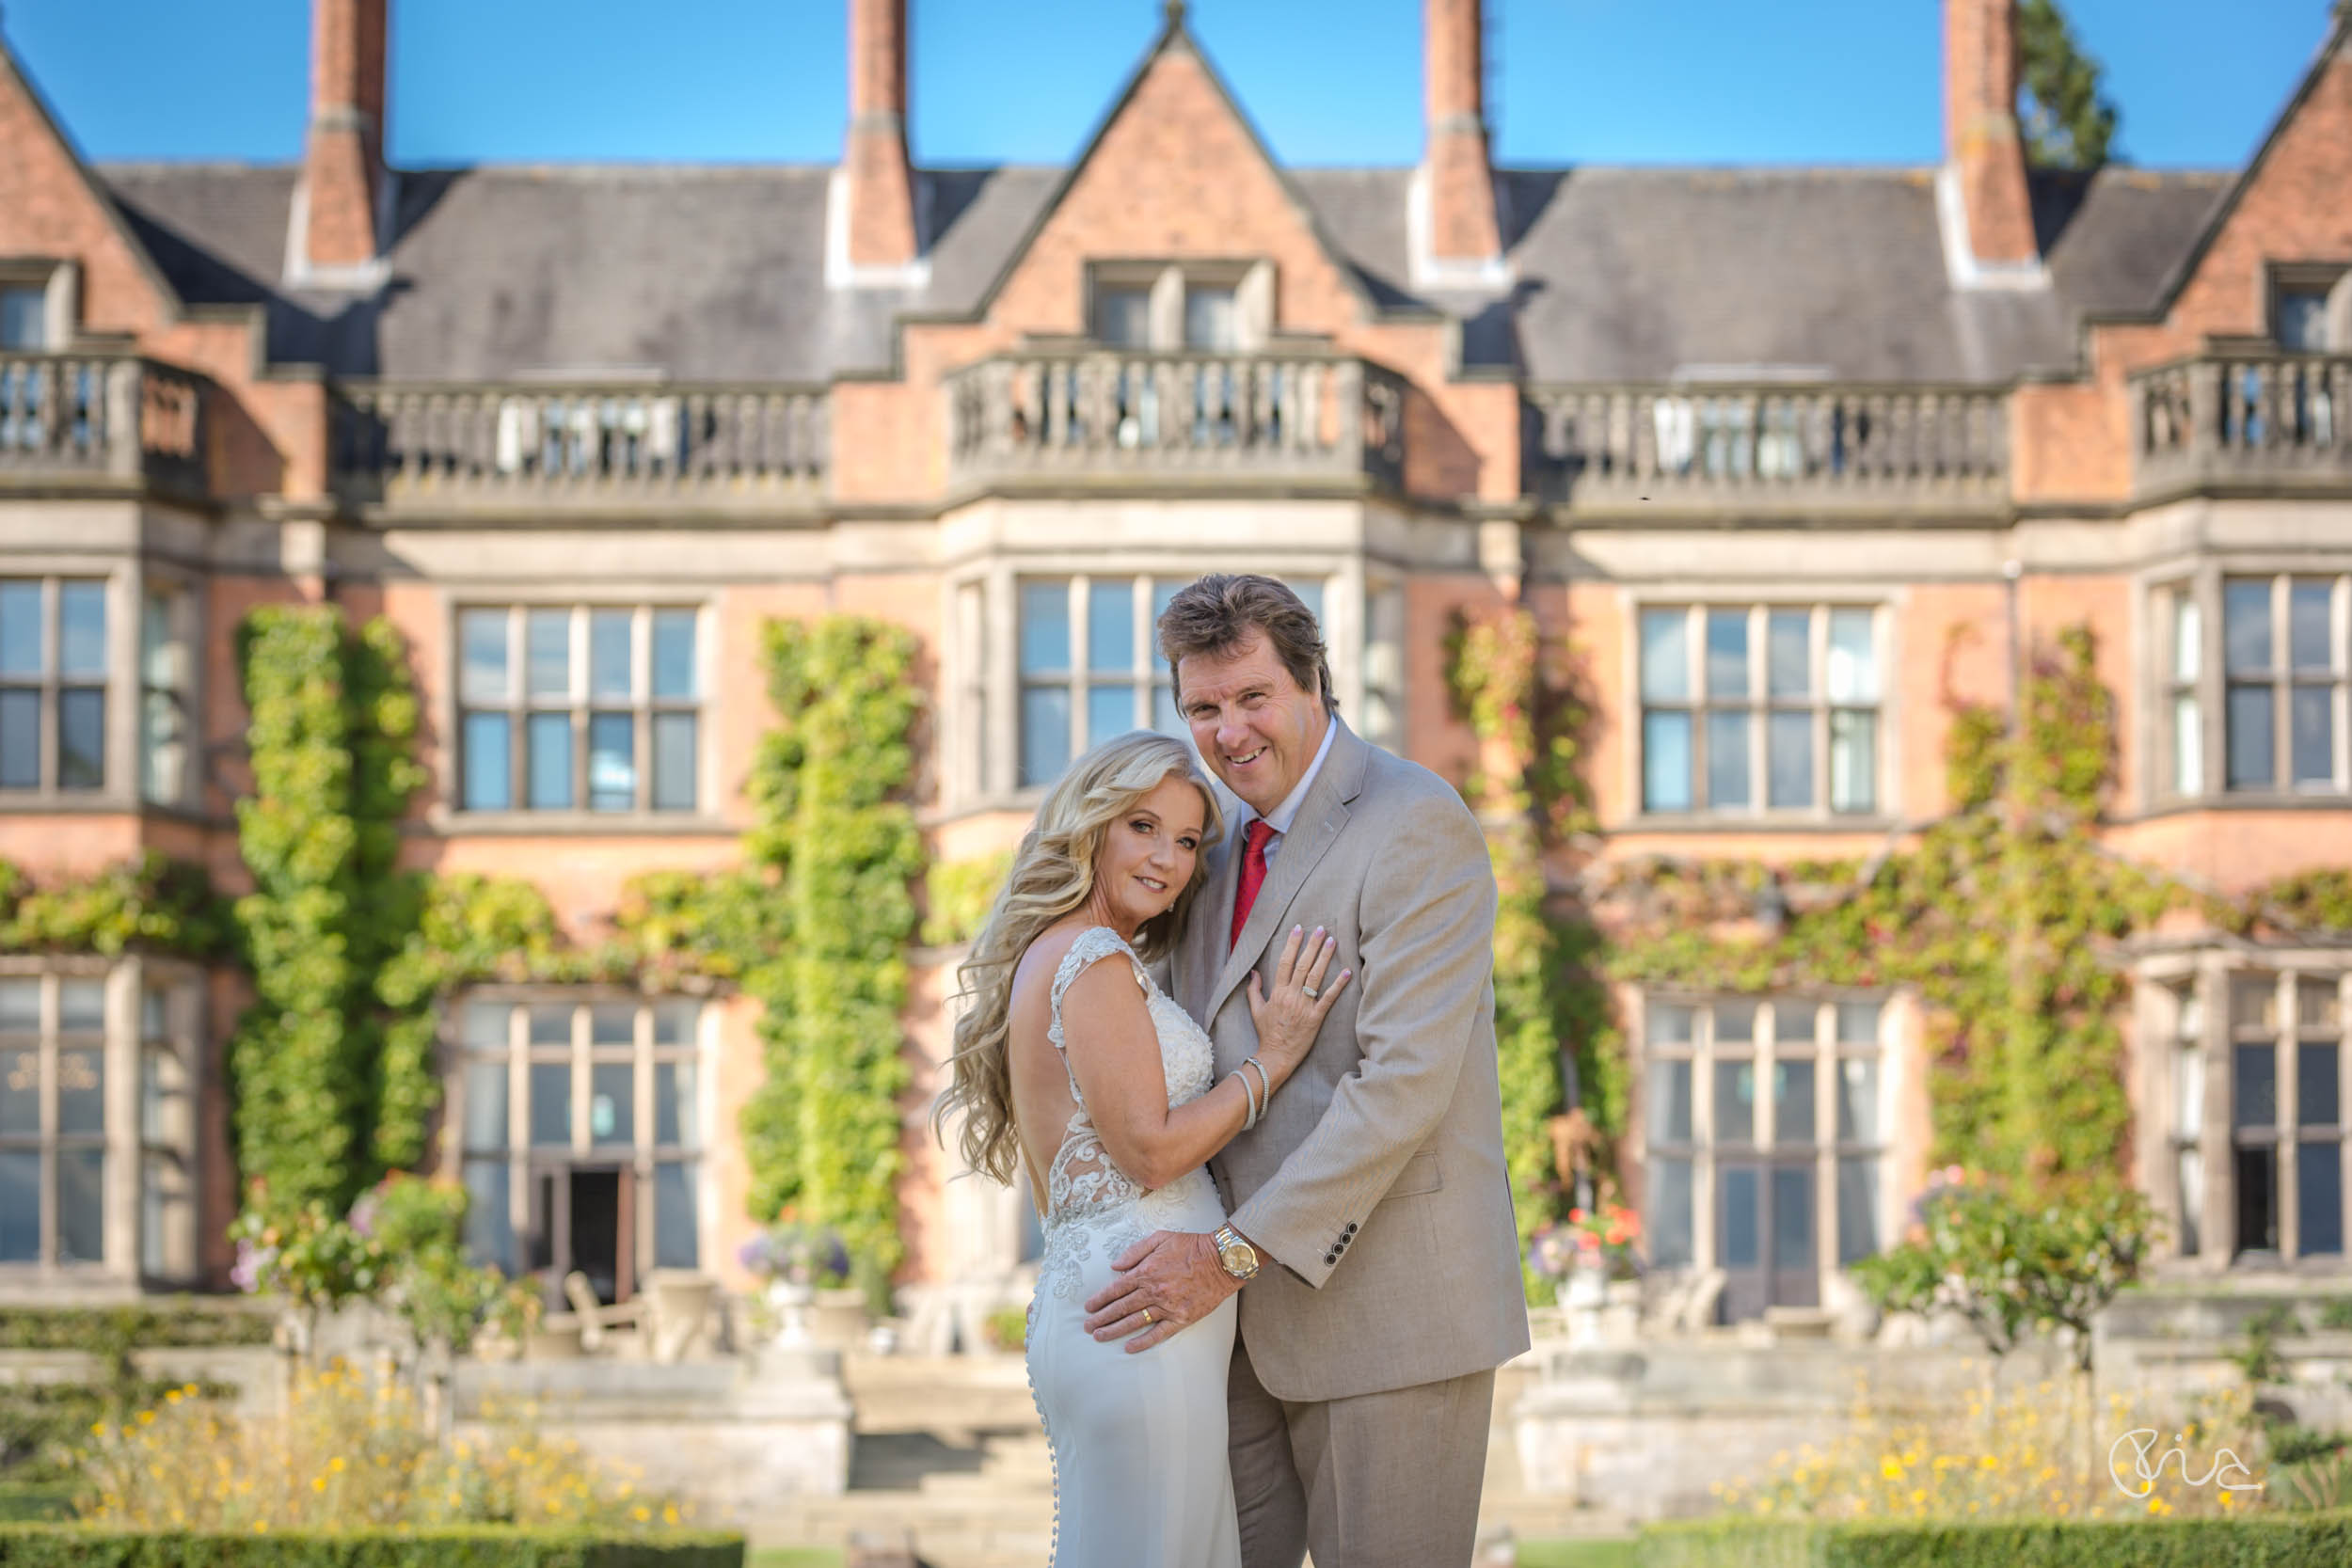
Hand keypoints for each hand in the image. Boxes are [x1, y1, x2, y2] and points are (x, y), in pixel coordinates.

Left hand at [1081, 1230, 1239, 1353]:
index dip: (1100, 1300)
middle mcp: (1153, 1291)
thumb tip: (1115, 1266)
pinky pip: (1159, 1333)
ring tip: (1100, 1337)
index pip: (1115, 1289)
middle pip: (1121, 1308)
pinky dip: (1143, 1342)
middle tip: (1088, 1328)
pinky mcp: (1181, 1318)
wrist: (1221, 1260)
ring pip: (1135, 1322)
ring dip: (1115, 1330)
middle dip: (1102, 1318)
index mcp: (1146, 1272)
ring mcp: (1167, 1306)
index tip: (1088, 1308)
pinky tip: (1130, 1348)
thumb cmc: (1191, 1246)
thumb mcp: (1160, 1238)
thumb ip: (1135, 1251)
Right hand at [1246, 925, 1350, 1079]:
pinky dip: (1338, 985)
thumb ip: (1254, 990)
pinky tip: (1347, 972)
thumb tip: (1254, 972)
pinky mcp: (1316, 1018)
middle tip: (1320, 928)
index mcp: (1277, 992)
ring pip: (1316, 977)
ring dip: (1324, 958)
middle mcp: (1291, 996)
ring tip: (1332, 941)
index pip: (1285, 962)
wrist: (1275, 1056)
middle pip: (1303, 965)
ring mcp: (1304, 1006)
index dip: (1292, 944)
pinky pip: (1328, 998)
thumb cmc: (1267, 1034)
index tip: (1298, 929)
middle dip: (1312, 945)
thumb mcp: (1256, 1010)